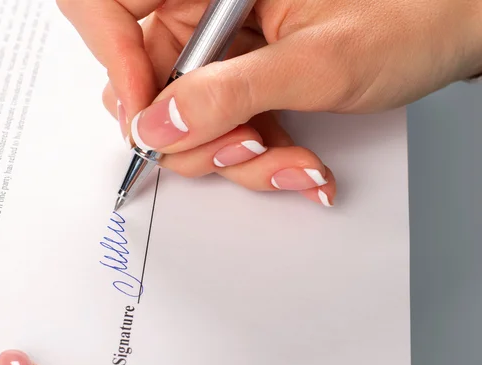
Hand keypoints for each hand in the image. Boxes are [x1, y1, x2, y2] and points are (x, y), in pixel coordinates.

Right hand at [57, 0, 481, 205]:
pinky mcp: (237, 80)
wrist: (449, 34)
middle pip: (142, 78)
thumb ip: (230, 92)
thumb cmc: (409, 18)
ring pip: (181, 118)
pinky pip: (216, 129)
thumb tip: (157, 124)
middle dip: (188, 132)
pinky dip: (250, 155)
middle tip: (240, 144)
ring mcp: (220, 48)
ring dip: (229, 154)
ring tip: (285, 154)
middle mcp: (206, 8)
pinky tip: (292, 156)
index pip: (110, 4)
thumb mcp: (318, 61)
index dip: (113, 57)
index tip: (147, 115)